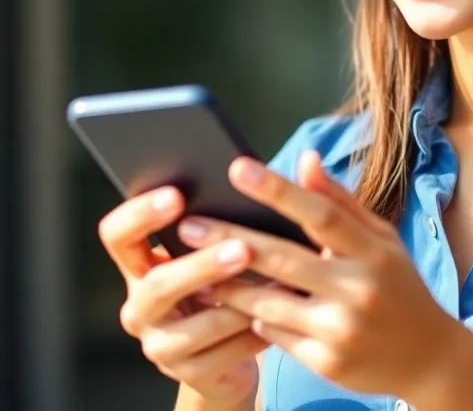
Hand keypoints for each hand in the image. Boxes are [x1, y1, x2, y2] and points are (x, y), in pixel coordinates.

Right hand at [97, 187, 265, 404]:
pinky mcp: (188, 374)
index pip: (118, 235)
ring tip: (278, 283)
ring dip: (239, 303)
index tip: (177, 196)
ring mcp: (159, 344)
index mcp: (141, 264)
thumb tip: (268, 169)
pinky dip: (254, 332)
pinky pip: (222, 354)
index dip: (140, 215)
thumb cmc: (230, 280)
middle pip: (158, 285)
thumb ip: (231, 213)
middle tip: (242, 248)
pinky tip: (281, 315)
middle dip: (202, 265)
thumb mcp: (221, 246)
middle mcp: (141, 304)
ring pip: (194, 327)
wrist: (232, 351)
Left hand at [176, 152, 460, 400]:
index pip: (320, 214)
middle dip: (230, 240)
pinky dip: (253, 315)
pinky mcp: (326, 362)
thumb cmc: (399, 286)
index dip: (278, 190)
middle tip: (188, 225)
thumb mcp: (382, 239)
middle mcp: (359, 289)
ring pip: (269, 302)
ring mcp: (341, 329)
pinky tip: (231, 302)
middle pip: (284, 259)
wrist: (428, 358)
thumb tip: (305, 160)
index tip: (240, 168)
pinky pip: (276, 334)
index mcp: (374, 251)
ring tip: (191, 267)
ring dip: (228, 284)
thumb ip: (341, 202)